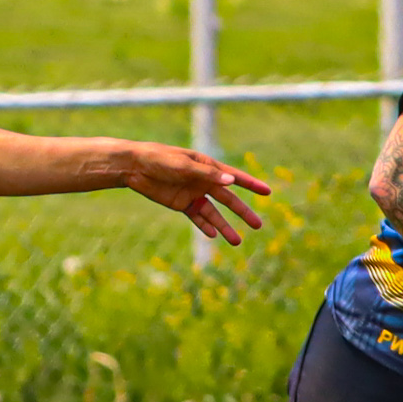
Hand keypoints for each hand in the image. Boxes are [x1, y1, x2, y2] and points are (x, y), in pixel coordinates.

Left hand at [121, 144, 270, 244]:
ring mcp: (193, 193)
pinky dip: (204, 226)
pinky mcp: (181, 204)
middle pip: (228, 200)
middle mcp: (203, 181)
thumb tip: (231, 182)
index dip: (251, 184)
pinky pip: (196, 217)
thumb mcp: (183, 165)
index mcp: (207, 166)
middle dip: (243, 212)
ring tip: (237, 242)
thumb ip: (206, 174)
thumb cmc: (160, 159)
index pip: (234, 177)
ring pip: (213, 213)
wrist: (135, 167)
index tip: (267, 192)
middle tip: (258, 225)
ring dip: (224, 226)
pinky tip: (213, 235)